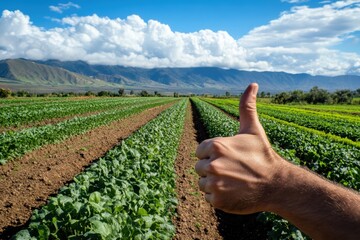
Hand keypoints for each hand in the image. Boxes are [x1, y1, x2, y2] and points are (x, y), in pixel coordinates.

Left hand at [195, 83, 284, 213]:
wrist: (276, 184)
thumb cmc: (262, 155)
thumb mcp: (253, 129)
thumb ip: (246, 107)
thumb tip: (252, 84)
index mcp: (216, 145)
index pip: (199, 151)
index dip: (212, 154)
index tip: (229, 157)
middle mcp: (213, 165)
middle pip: (200, 168)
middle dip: (212, 169)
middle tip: (233, 170)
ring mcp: (215, 184)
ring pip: (203, 183)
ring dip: (214, 183)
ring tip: (233, 181)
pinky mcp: (218, 201)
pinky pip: (209, 198)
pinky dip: (219, 197)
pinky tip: (233, 192)